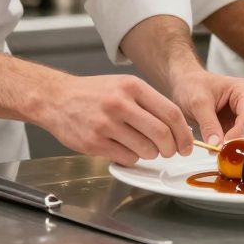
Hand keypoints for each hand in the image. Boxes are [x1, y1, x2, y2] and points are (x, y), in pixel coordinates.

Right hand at [37, 74, 192, 165]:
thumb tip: (176, 127)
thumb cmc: (93, 93)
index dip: (184, 133)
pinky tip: (124, 149)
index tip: (187, 144)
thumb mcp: (123, 86)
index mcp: (132, 86)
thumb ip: (149, 103)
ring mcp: (106, 124)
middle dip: (171, 148)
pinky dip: (132, 157)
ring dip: (150, 154)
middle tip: (170, 152)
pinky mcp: (94, 142)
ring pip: (146, 149)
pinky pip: (127, 157)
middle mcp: (120, 103)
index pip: (171, 113)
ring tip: (143, 148)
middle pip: (162, 133)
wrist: (56, 98)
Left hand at [168, 69, 243, 145]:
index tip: (223, 146)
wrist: (186, 83)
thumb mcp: (198, 103)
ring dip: (236, 145)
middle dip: (239, 141)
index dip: (239, 134)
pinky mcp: (241, 123)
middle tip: (220, 151)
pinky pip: (242, 138)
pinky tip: (219, 147)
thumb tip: (216, 145)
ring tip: (218, 149)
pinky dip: (232, 145)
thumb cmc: (193, 85)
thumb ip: (208, 124)